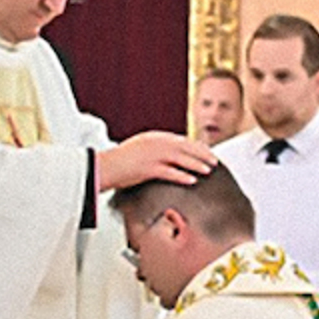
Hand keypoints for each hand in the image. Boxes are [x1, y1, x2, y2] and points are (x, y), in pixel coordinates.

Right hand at [96, 131, 216, 190]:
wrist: (104, 167)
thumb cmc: (120, 162)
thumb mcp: (139, 150)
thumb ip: (155, 150)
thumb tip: (170, 158)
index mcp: (154, 137)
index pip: (181, 140)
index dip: (196, 147)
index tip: (207, 152)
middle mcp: (154, 143)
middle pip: (184, 147)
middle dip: (202, 154)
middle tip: (215, 161)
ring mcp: (151, 155)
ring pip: (180, 158)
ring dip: (196, 164)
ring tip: (208, 170)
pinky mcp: (147, 168)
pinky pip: (169, 172)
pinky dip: (182, 176)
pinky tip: (192, 180)